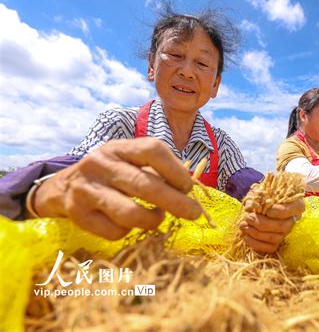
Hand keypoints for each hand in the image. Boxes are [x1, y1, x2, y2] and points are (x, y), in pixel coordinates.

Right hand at [33, 138, 202, 239]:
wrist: (64, 186)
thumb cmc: (112, 173)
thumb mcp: (129, 161)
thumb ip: (156, 171)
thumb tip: (189, 190)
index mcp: (118, 147)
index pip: (153, 150)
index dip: (176, 170)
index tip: (188, 187)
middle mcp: (100, 164)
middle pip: (145, 185)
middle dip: (176, 202)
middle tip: (194, 213)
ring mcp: (87, 189)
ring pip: (130, 213)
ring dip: (153, 220)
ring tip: (159, 217)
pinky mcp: (77, 213)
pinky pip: (115, 231)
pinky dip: (129, 231)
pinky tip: (129, 223)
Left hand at [239, 198, 304, 253]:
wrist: (257, 206)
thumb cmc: (261, 195)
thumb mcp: (259, 190)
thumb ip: (255, 196)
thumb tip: (249, 207)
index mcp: (295, 203)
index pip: (296, 208)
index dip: (281, 211)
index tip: (267, 210)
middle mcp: (293, 220)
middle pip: (284, 226)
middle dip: (263, 224)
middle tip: (248, 218)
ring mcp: (286, 233)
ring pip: (276, 238)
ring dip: (257, 233)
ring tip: (243, 225)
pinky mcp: (277, 243)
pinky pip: (270, 248)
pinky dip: (255, 244)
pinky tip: (245, 236)